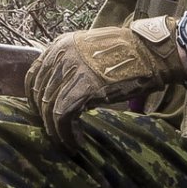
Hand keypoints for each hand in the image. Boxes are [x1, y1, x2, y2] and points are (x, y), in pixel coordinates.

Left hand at [25, 17, 183, 147]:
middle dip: (45, 118)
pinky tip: (76, 141)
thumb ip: (72, 68)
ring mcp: (72, 70)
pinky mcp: (85, 87)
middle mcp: (61, 55)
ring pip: (49, 107)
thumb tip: (61, 95)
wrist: (152, 52)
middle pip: (39, 93)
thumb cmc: (128, 56)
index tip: (43, 115)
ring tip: (67, 141)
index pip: (33, 75)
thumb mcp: (92, 53)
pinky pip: (63, 115)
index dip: (35, 100)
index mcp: (60, 45)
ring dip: (56, 130)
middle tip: (56, 132)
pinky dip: (66, 133)